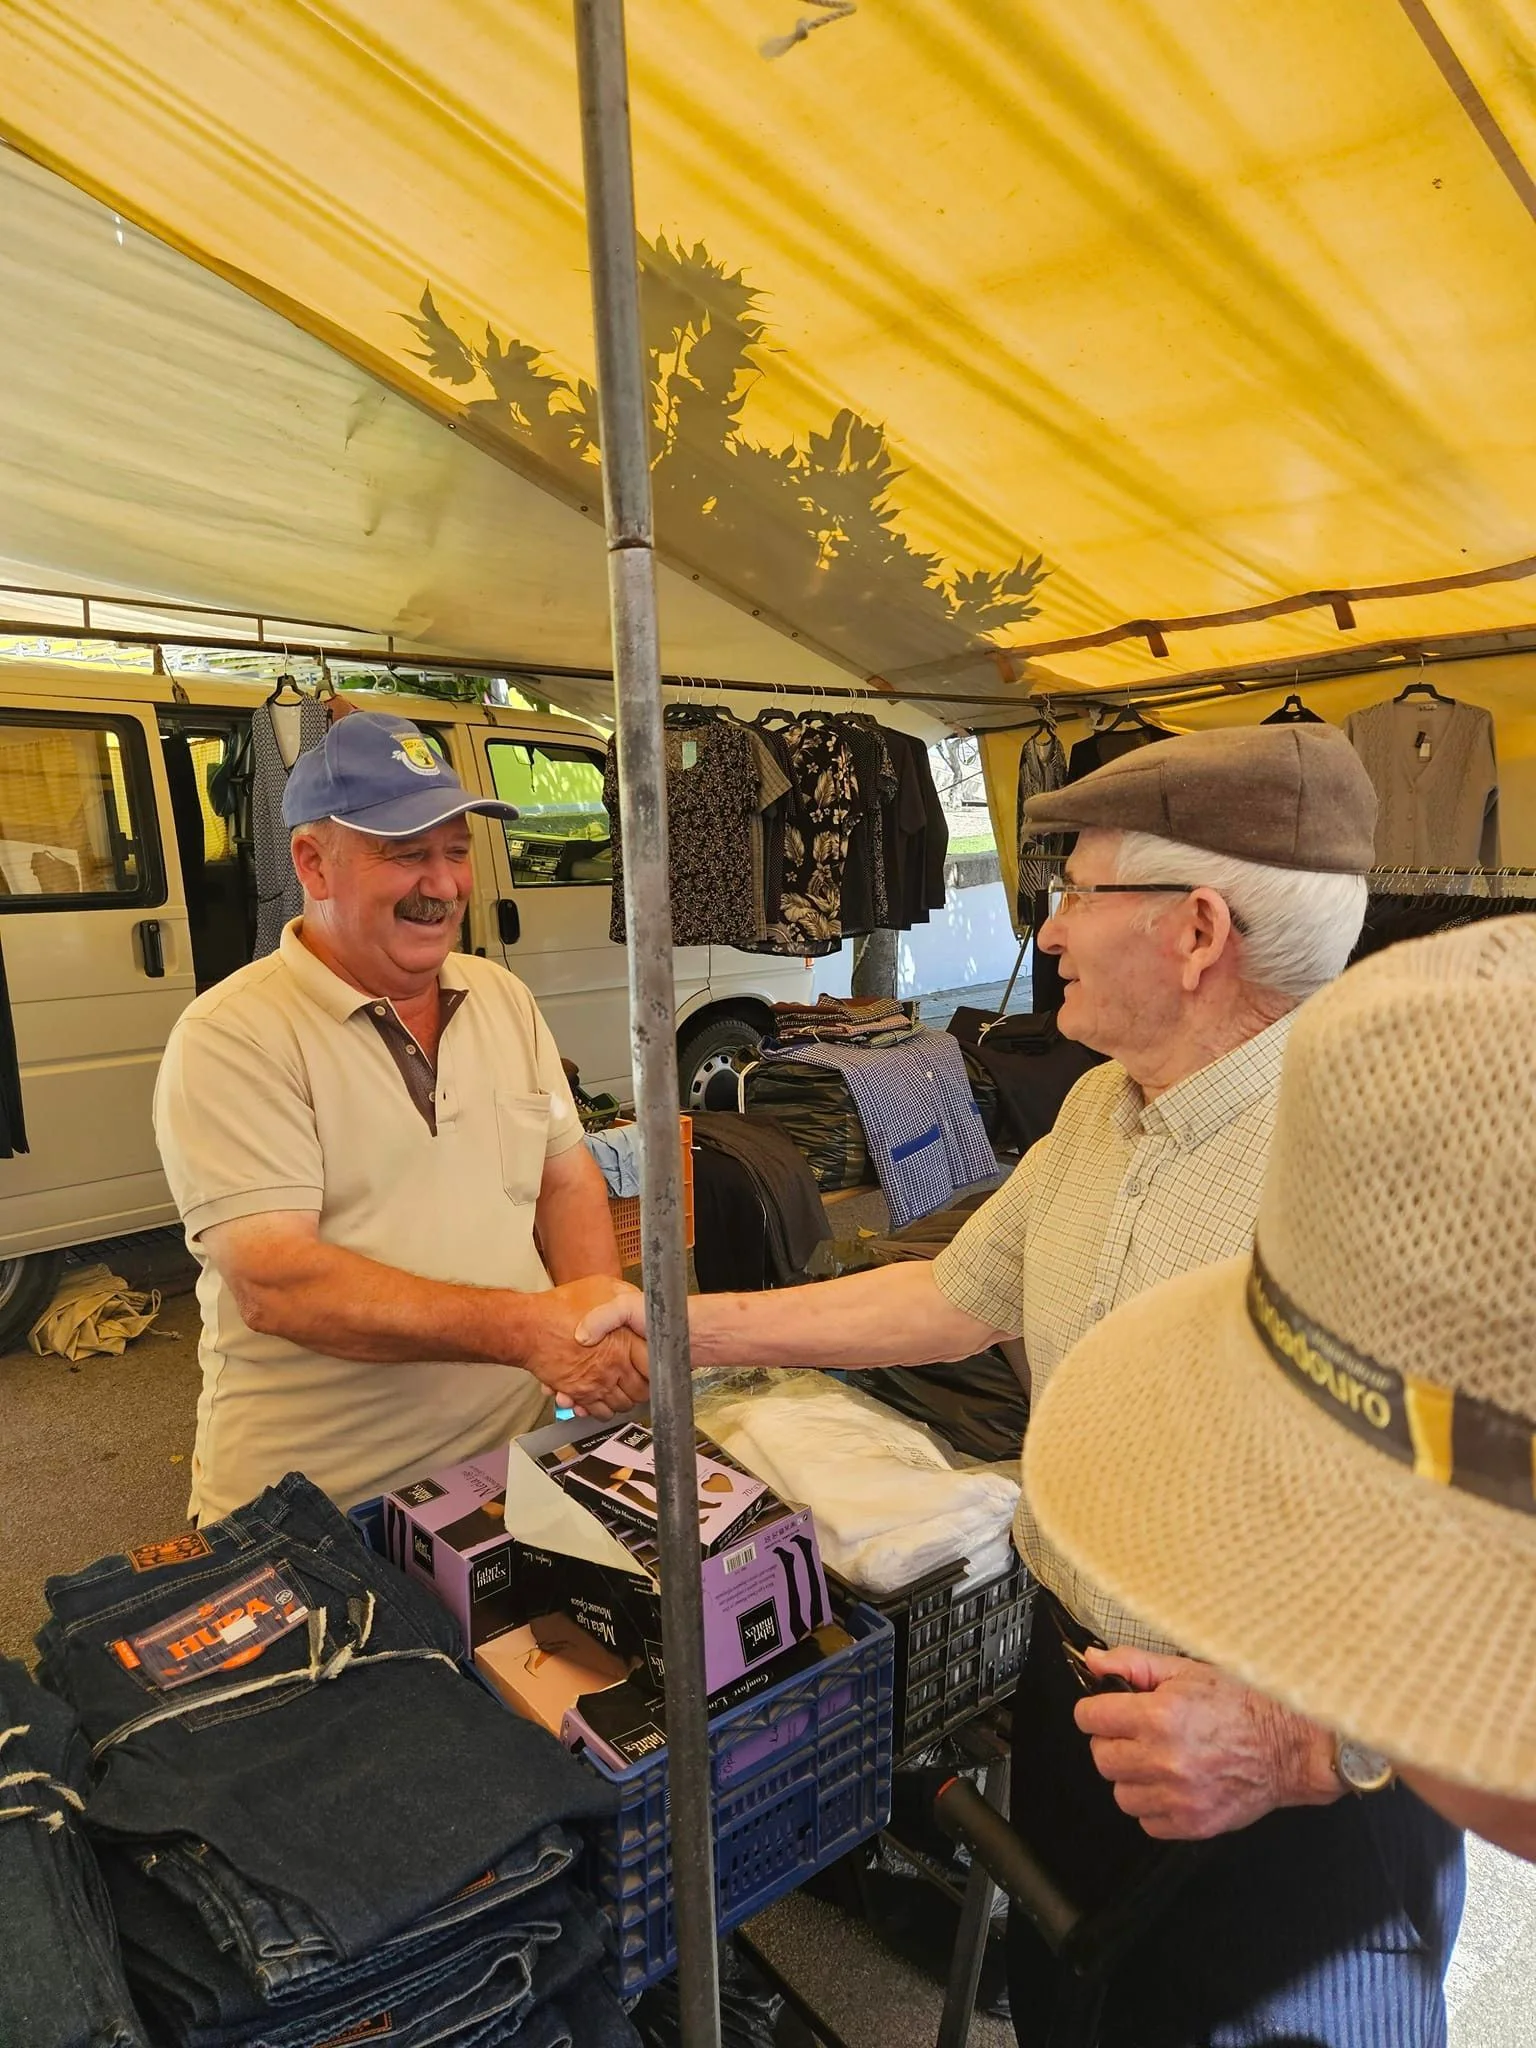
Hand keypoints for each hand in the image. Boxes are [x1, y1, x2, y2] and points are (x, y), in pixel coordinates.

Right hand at [521, 1277, 647, 1418]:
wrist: (527, 1326)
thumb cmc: (561, 1306)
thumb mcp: (602, 1286)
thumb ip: (623, 1295)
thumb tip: (637, 1299)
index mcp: (625, 1341)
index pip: (654, 1366)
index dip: (658, 1368)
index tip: (657, 1365)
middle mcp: (614, 1367)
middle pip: (641, 1391)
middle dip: (643, 1388)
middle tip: (640, 1380)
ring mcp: (596, 1383)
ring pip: (621, 1404)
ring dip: (623, 1399)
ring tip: (621, 1389)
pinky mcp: (579, 1394)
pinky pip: (598, 1412)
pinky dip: (601, 1409)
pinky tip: (601, 1398)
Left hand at [1074, 1646, 1340, 1839]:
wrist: (1290, 1746)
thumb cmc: (1242, 1704)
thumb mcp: (1186, 1670)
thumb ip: (1132, 1664)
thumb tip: (1092, 1661)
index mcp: (1159, 1716)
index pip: (1089, 1718)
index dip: (1096, 1711)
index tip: (1106, 1712)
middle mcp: (1164, 1758)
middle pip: (1101, 1758)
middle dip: (1113, 1743)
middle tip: (1137, 1734)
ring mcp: (1178, 1796)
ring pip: (1121, 1793)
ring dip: (1133, 1777)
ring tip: (1158, 1760)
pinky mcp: (1192, 1823)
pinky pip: (1147, 1822)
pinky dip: (1154, 1806)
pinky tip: (1174, 1785)